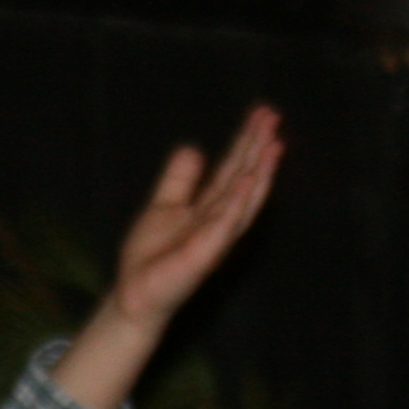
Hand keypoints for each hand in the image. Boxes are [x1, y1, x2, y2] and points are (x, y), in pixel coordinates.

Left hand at [52, 102, 282, 408]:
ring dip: (259, 173)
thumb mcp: (164, 207)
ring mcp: (214, 238)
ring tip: (272, 144)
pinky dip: (236, 204)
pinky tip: (245, 181)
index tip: (263, 112)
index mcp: (211, 207)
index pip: (234, 168)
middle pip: (244, 178)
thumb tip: (194, 148)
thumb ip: (179, 180)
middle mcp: (220, 220)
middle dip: (259, 148)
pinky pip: (223, 227)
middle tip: (273, 116)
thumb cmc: (152, 257)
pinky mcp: (202, 256)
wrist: (135, 295)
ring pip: (243, 200)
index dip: (248, 141)